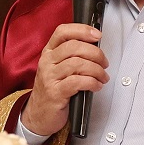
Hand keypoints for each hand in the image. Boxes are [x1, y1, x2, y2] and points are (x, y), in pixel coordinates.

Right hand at [19, 22, 109, 136]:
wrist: (38, 114)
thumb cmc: (53, 89)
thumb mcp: (58, 68)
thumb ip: (72, 56)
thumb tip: (96, 48)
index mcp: (48, 52)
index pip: (62, 32)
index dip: (81, 30)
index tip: (97, 35)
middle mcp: (47, 62)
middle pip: (74, 46)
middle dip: (95, 53)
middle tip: (104, 63)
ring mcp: (49, 77)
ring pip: (77, 63)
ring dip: (96, 70)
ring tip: (102, 77)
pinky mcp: (55, 93)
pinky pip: (77, 82)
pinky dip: (92, 82)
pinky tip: (96, 86)